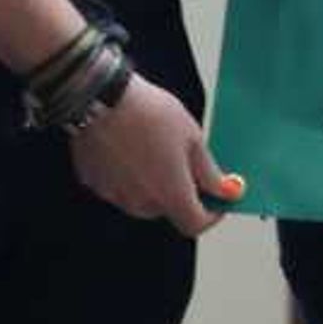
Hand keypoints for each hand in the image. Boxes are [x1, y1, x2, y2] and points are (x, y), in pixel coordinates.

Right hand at [67, 72, 239, 235]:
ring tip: (156, 148)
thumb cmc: (152, 115)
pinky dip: (130, 175)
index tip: (218, 199)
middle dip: (181, 192)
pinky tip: (131, 147)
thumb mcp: (193, 139)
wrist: (102, 99)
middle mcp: (140, 202)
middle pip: (168, 209)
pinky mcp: (94, 182)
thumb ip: (209, 172)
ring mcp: (114, 194)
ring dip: (155, 184)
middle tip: (186, 162)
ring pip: (143, 199)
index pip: (194, 224)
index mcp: (170, 194)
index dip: (211, 215)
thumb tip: (228, 192)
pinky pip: (119, 187)